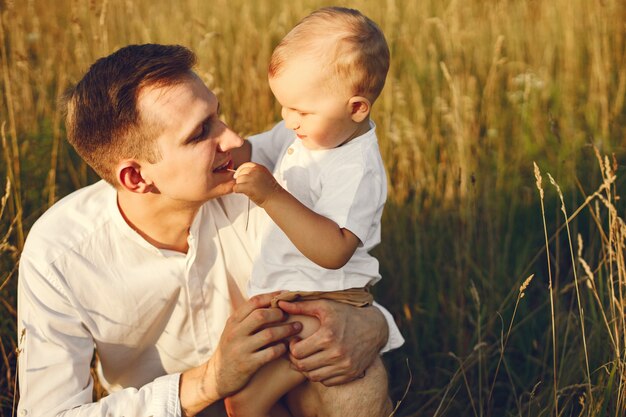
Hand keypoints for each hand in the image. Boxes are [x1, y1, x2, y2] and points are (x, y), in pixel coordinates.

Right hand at [180, 293, 301, 414]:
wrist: (217, 377)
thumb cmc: (231, 349)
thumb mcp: (234, 330)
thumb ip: (247, 316)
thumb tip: (271, 299)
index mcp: (233, 321)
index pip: (254, 302)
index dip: (272, 296)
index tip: (286, 295)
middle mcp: (235, 333)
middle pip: (261, 315)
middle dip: (279, 313)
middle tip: (290, 315)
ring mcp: (241, 349)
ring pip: (268, 334)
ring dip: (286, 330)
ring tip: (297, 327)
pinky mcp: (248, 365)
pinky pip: (270, 353)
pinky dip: (281, 348)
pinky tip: (286, 346)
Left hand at [233, 162, 282, 206]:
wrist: (276, 199)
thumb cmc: (270, 191)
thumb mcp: (264, 176)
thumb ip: (254, 173)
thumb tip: (240, 175)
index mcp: (260, 168)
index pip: (246, 165)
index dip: (240, 170)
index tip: (237, 176)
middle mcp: (256, 171)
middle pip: (241, 172)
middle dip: (241, 179)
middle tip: (244, 186)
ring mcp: (252, 178)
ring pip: (238, 180)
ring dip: (240, 185)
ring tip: (247, 191)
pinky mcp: (248, 187)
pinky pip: (236, 187)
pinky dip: (237, 190)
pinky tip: (242, 193)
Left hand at [278, 299, 387, 385]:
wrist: (374, 327)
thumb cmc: (346, 314)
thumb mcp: (325, 306)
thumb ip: (301, 306)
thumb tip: (280, 302)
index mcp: (328, 336)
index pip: (297, 352)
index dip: (292, 347)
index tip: (296, 340)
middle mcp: (336, 354)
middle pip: (303, 366)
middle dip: (296, 359)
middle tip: (298, 350)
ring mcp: (344, 366)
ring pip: (313, 376)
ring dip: (306, 368)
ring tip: (308, 356)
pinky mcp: (350, 374)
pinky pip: (326, 382)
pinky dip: (320, 375)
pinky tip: (320, 362)